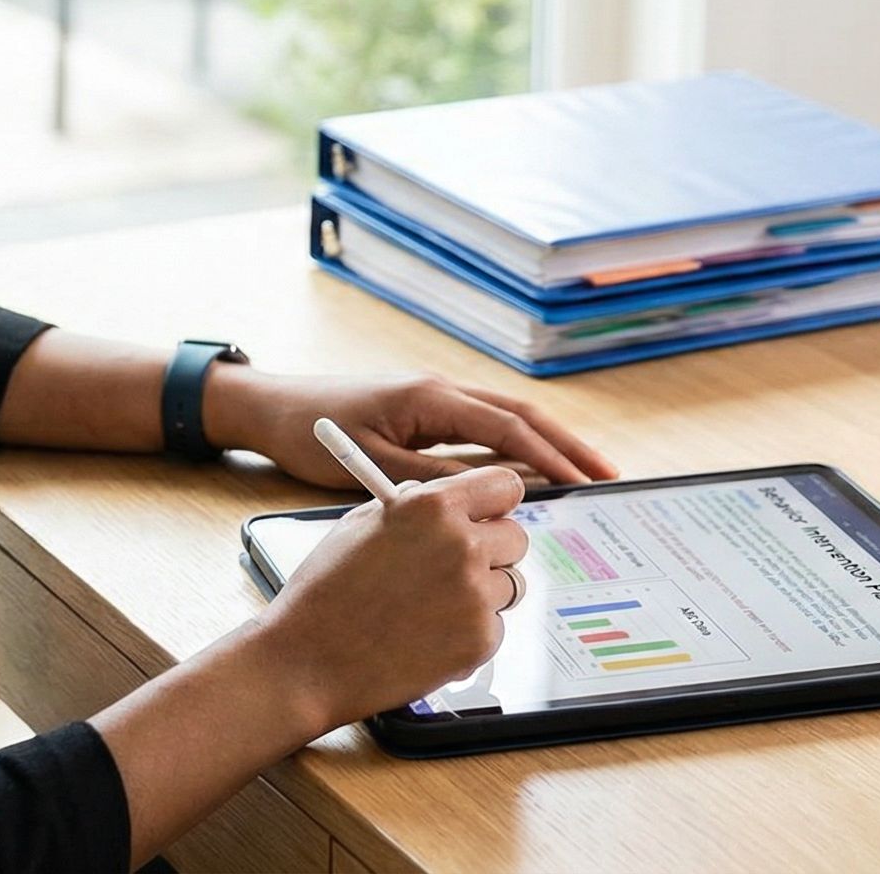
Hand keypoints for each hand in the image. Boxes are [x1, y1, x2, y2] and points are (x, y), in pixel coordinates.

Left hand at [207, 368, 619, 489]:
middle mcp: (439, 389)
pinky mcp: (425, 410)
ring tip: (585, 474)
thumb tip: (492, 490)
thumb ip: (435, 479)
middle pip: (521, 413)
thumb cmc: (313, 434)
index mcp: (430, 397)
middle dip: (567, 445)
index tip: (585, 483)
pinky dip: (515, 446)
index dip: (551, 457)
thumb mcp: (374, 468)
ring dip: (547, 443)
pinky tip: (533, 472)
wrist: (271, 408)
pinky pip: (483, 426)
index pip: (508, 426)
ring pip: (506, 417)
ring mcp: (434, 397)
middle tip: (608, 474)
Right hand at [251, 465, 533, 726]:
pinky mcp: (480, 641)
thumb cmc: (325, 592)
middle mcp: (462, 545)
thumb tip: (447, 499)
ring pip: (509, 584)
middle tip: (456, 565)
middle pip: (516, 537)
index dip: (496, 501)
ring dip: (482, 593)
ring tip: (429, 606)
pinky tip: (426, 636)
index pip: (505, 485)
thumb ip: (412, 505)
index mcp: (433, 506)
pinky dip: (469, 632)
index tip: (490, 513)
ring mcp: (476, 596)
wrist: (309, 660)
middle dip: (492, 550)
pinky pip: (493, 627)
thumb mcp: (360, 524)